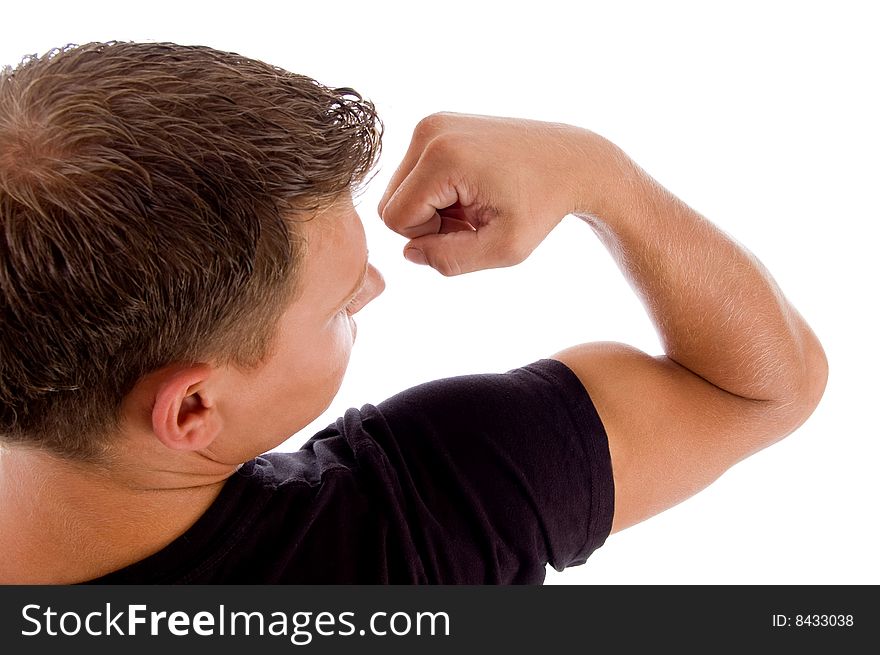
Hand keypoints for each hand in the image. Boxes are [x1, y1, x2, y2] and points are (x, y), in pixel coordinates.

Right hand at [378, 112, 609, 275]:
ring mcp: (432, 122)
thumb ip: (451, 260)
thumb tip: (409, 253)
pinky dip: (437, 192)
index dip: (429, 238)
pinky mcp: (437, 124)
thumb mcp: (504, 248)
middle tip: (474, 222)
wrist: (571, 161)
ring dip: (433, 209)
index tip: (470, 231)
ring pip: (400, 190)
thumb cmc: (543, 205)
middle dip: (428, 223)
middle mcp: (429, 130)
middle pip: (391, 202)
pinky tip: (472, 191)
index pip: (395, 218)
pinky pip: (414, 175)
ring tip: (476, 206)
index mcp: (442, 156)